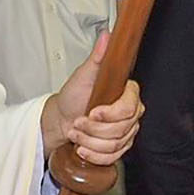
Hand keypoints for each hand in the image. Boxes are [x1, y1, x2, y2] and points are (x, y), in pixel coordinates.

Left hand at [44, 33, 143, 165]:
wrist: (62, 118)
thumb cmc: (74, 95)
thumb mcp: (84, 74)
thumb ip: (98, 56)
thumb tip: (107, 36)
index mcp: (127, 93)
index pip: (129, 108)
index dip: (109, 114)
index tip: (92, 112)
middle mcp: (131, 113)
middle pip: (121, 129)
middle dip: (93, 129)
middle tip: (78, 122)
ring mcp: (127, 132)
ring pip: (115, 144)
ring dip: (90, 141)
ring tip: (76, 132)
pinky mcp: (119, 147)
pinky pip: (113, 158)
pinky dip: (94, 156)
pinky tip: (82, 149)